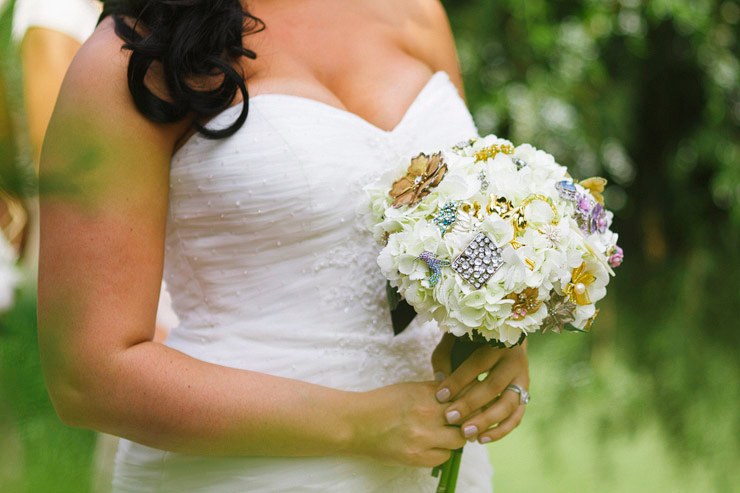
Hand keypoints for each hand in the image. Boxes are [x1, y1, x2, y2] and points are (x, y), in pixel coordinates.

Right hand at [350, 381, 466, 467]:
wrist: (356, 424)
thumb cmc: (382, 403)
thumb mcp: (410, 388)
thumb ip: (434, 390)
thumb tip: (459, 391)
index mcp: (425, 393)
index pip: (462, 393)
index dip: (468, 397)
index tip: (468, 401)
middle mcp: (427, 414)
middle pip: (466, 416)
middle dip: (467, 416)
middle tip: (463, 418)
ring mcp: (423, 437)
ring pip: (460, 438)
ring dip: (457, 435)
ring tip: (447, 432)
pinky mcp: (417, 457)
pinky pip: (445, 456)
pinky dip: (444, 451)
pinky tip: (434, 445)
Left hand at [431, 333, 528, 443]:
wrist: (501, 339)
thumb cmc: (470, 342)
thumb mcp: (454, 342)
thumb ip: (445, 359)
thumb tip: (440, 383)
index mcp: (497, 343)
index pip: (476, 365)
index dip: (457, 382)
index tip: (440, 396)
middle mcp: (514, 361)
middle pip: (494, 387)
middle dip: (470, 404)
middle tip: (450, 418)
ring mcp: (522, 379)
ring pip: (509, 405)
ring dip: (487, 421)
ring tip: (466, 433)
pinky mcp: (525, 394)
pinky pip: (516, 417)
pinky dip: (501, 430)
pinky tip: (481, 438)